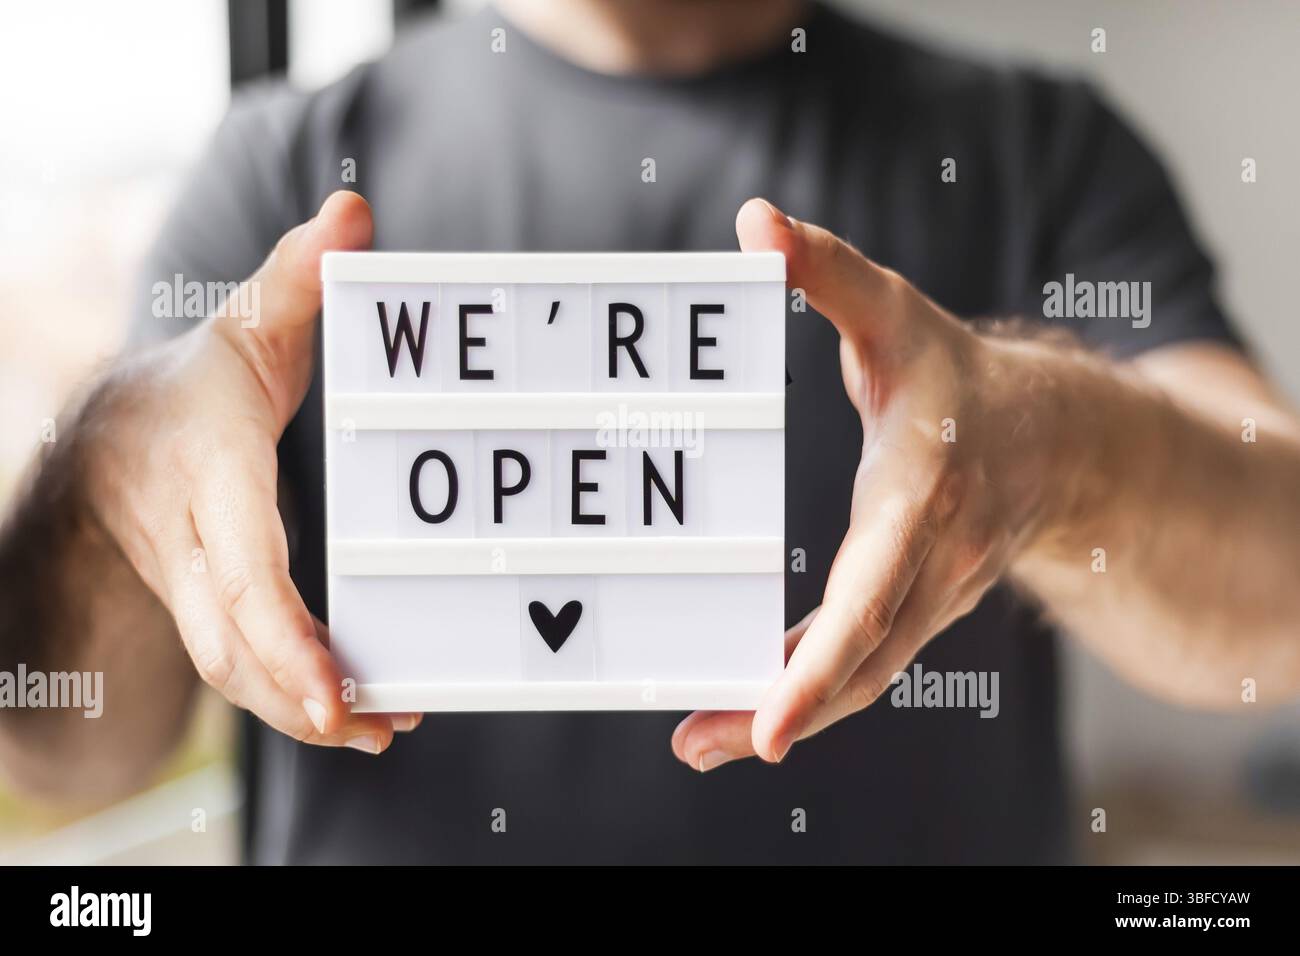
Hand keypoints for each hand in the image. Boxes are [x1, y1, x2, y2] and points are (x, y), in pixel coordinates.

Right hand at [84, 191, 417, 751]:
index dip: (283, 632)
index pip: (239, 565)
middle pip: (232, 638)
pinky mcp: (204, 608)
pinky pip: (240, 664)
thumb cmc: (196, 383)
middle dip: (299, 693)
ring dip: (301, 710)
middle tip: (377, 727)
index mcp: (205, 471)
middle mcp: (187, 540)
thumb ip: (301, 276)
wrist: (108, 438)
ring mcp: (187, 583)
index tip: (335, 686)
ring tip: (382, 729)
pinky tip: (353, 710)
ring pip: (232, 667)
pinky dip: (291, 694)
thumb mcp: (247, 321)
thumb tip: (355, 211)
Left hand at [673, 198, 1061, 770]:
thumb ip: (828, 271)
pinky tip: (743, 707)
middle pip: (863, 659)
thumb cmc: (957, 374)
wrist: (1057, 439)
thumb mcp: (895, 312)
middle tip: (694, 744)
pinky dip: (805, 692)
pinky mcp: (914, 610)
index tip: (774, 721)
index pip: (875, 593)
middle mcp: (933, 563)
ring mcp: (929, 597)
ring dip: (781, 714)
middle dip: (782, 709)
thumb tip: (755, 221)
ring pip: (860, 677)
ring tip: (696, 741)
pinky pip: (860, 664)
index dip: (824, 660)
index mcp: (924, 496)